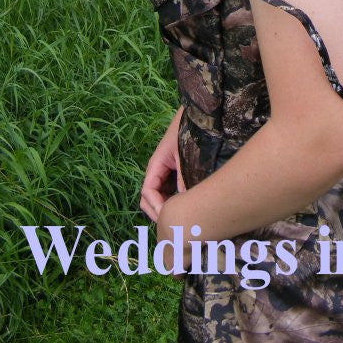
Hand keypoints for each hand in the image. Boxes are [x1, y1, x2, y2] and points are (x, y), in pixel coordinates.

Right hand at [140, 105, 185, 222]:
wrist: (194, 118)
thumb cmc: (186, 132)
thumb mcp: (184, 155)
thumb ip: (182, 176)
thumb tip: (184, 201)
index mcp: (155, 166)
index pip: (147, 192)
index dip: (156, 207)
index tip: (168, 216)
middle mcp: (156, 171)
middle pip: (148, 199)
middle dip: (157, 212)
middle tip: (173, 225)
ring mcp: (163, 173)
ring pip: (158, 197)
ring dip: (164, 209)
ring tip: (179, 219)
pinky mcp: (172, 174)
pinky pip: (167, 192)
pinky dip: (172, 202)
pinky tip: (184, 208)